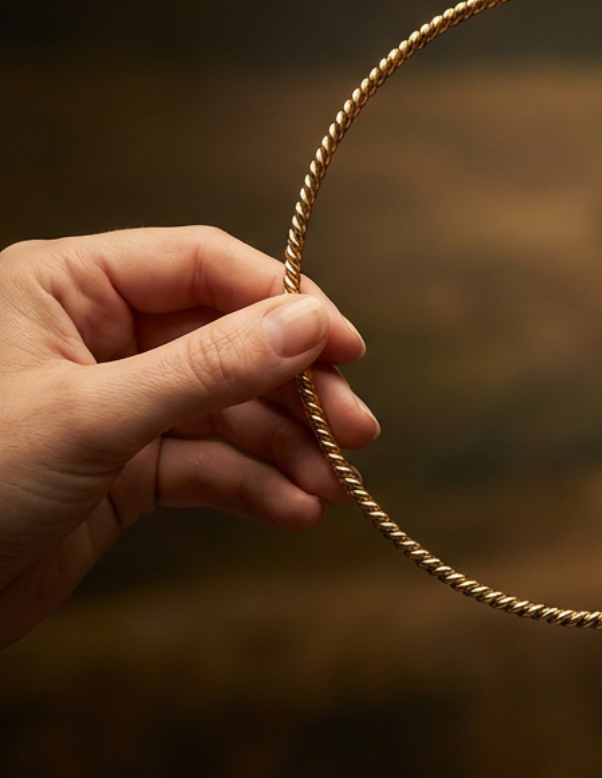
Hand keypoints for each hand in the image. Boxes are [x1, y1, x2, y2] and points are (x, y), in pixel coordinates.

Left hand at [0, 226, 378, 646]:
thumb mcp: (90, 417)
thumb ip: (205, 368)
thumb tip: (310, 322)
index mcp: (69, 287)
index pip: (202, 266)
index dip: (283, 300)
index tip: (347, 347)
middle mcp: (96, 335)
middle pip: (227, 340)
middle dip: (293, 389)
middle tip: (356, 431)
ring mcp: (114, 402)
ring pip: (224, 410)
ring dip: (283, 449)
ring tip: (331, 488)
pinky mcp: (121, 468)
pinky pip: (203, 465)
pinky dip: (250, 487)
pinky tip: (292, 511)